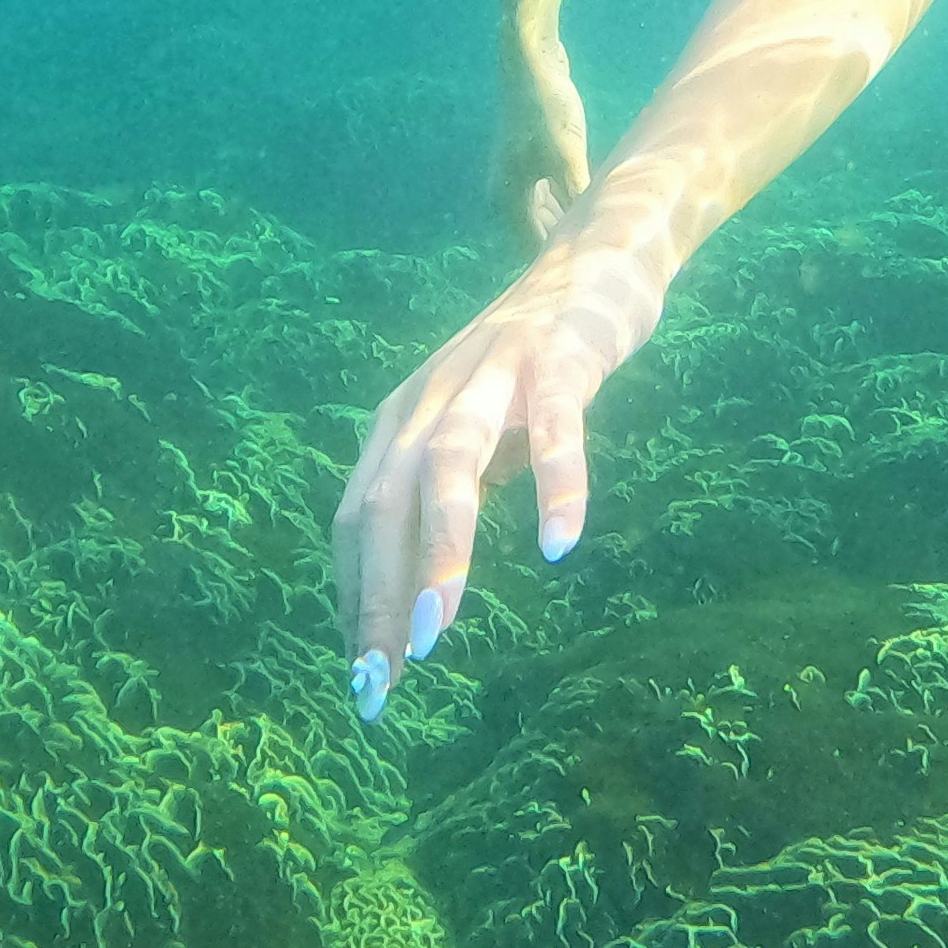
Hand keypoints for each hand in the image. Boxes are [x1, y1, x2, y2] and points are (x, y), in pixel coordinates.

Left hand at [335, 233, 667, 718]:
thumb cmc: (527, 369)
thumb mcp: (467, 436)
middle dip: (375, 599)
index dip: (352, 602)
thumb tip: (408, 598)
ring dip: (437, 555)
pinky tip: (559, 544)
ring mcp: (493, 375)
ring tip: (433, 633)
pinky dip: (556, 484)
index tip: (363, 683)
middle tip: (380, 685)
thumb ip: (438, 501)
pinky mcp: (559, 362)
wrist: (594, 262)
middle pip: (383, 505)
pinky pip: (556, 429)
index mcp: (398, 424)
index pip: (356, 524)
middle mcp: (429, 399)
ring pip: (448, 469)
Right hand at [494, 40, 590, 245]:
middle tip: (608, 252)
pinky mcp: (533, 158)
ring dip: (574, 221)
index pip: (534, 250)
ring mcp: (518, 174)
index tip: (594, 269)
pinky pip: (553, 192)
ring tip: (607, 233)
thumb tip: (595, 233)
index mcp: (506, 199)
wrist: (531, 58)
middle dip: (570, 243)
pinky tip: (597, 202)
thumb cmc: (545, 107)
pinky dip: (572, 199)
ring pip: (549, 213)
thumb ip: (578, 198)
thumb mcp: (567, 157)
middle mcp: (506, 192)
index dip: (563, 262)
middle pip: (540, 234)